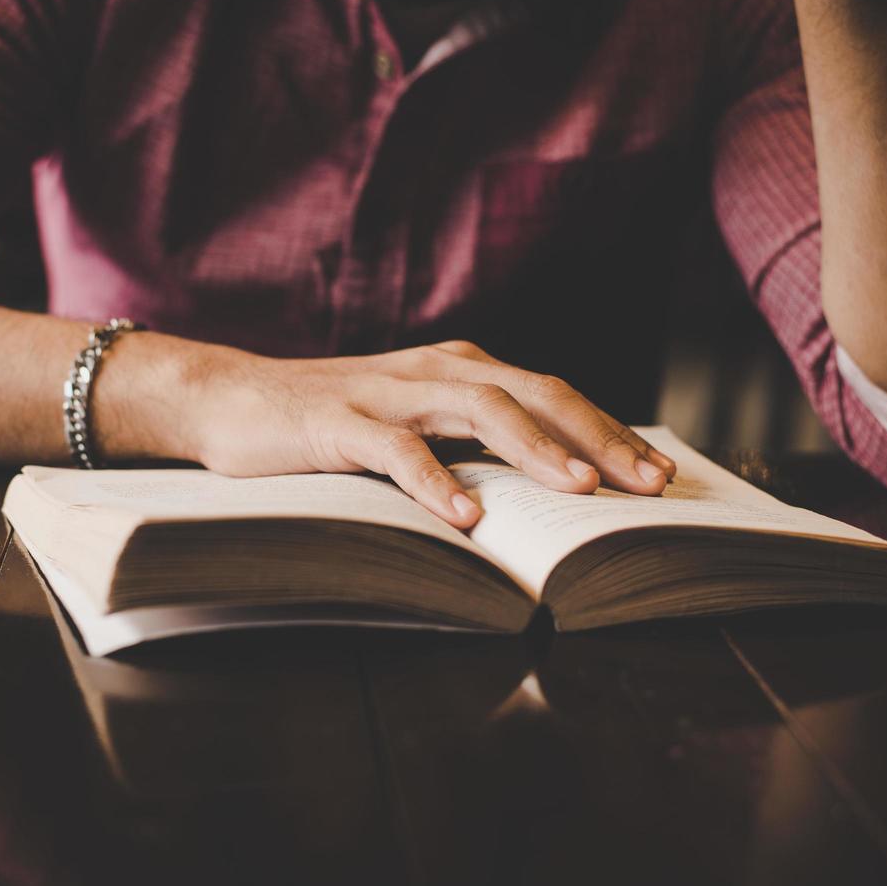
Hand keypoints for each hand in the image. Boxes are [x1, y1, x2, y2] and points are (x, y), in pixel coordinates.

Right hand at [181, 340, 676, 528]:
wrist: (228, 398)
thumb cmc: (329, 421)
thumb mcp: (412, 422)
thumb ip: (469, 439)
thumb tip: (544, 485)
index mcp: (460, 369)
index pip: (552, 395)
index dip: (610, 432)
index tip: (658, 475)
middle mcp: (435, 369)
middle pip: (535, 395)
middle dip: (599, 439)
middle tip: (648, 487)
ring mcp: (387, 392)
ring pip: (479, 411)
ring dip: (535, 450)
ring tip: (579, 491)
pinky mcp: (338, 422)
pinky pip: (396, 450)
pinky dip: (435, 482)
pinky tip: (467, 516)